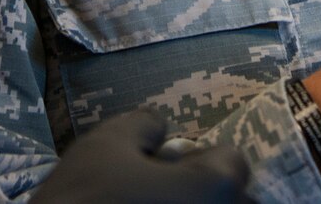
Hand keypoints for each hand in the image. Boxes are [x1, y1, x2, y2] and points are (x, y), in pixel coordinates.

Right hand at [34, 110, 249, 203]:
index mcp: (214, 188)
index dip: (198, 155)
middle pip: (236, 198)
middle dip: (207, 188)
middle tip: (163, 188)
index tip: (168, 163)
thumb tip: (161, 127)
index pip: (232, 160)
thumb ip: (144, 124)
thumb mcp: (107, 143)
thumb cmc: (84, 199)